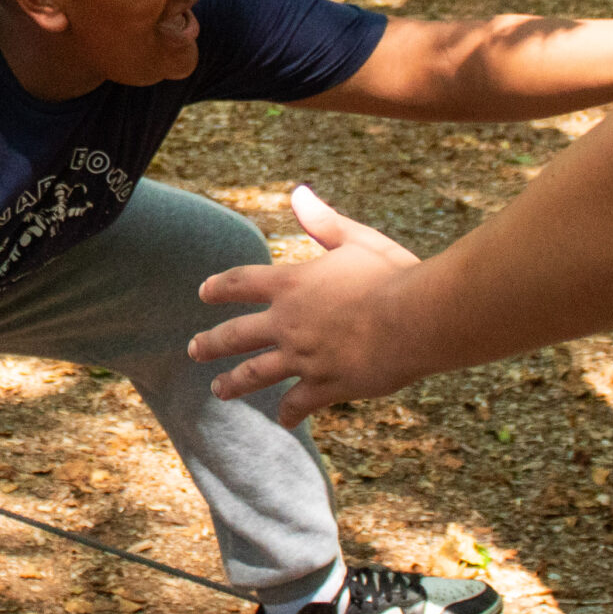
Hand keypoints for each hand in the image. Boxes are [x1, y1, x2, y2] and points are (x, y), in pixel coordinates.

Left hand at [189, 186, 421, 426]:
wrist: (418, 318)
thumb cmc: (393, 274)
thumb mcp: (357, 240)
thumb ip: (324, 221)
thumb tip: (298, 193)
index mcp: (293, 285)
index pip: (242, 283)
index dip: (221, 287)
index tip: (203, 292)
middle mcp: (289, 323)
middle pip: (236, 335)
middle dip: (211, 344)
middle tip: (194, 350)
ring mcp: (304, 358)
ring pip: (254, 374)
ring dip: (233, 383)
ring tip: (218, 390)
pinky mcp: (326, 386)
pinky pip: (298, 404)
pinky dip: (289, 413)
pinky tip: (285, 420)